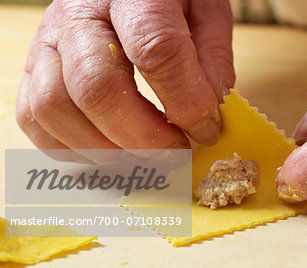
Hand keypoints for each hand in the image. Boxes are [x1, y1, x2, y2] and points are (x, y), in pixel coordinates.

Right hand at [16, 0, 234, 160]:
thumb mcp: (206, 11)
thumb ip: (212, 60)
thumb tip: (205, 116)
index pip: (156, 50)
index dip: (185, 101)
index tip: (205, 130)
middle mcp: (79, 12)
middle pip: (97, 87)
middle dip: (143, 136)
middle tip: (175, 151)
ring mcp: (48, 40)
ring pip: (55, 107)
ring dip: (105, 148)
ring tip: (144, 155)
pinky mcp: (34, 65)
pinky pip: (34, 117)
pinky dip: (70, 147)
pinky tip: (109, 150)